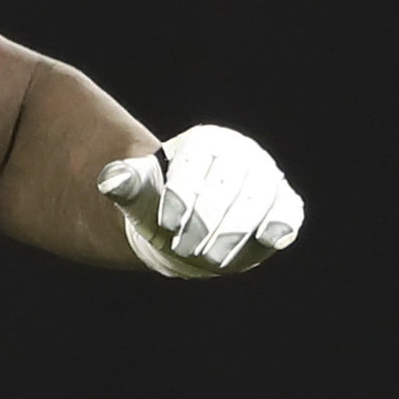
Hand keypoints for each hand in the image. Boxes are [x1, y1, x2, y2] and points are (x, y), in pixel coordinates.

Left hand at [95, 124, 302, 277]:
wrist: (182, 224)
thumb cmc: (157, 202)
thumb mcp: (135, 192)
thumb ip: (123, 184)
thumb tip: (110, 180)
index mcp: (206, 142)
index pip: (196, 165)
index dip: (182, 196)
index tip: (167, 223)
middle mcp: (243, 154)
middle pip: (228, 186)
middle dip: (205, 221)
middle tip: (184, 247)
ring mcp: (267, 179)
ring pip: (257, 202)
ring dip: (231, 233)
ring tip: (207, 257)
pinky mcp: (283, 205)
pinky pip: (288, 212)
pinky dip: (281, 224)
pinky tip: (269, 238)